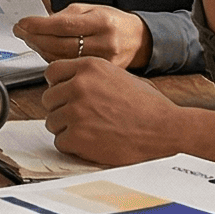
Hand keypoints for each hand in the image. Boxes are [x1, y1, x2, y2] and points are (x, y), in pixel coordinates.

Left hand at [11, 3, 149, 69]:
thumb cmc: (114, 23)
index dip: (38, 25)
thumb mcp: (93, 10)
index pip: (63, 25)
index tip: (23, 23)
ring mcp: (104, 62)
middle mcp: (104, 43)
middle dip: (35, 37)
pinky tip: (45, 51)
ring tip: (30, 39)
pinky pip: (70, 69)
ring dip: (40, 49)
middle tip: (21, 31)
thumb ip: (66, 16)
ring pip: (62, 59)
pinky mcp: (100, 75)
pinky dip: (53, 60)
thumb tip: (39, 24)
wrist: (139, 41)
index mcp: (102, 22)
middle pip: (60, 44)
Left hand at [40, 56, 188, 166]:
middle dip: (62, 109)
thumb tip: (70, 81)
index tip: (65, 95)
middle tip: (82, 118)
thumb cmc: (149, 106)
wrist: (166, 129)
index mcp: (89, 67)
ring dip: (67, 129)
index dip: (58, 86)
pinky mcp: (77, 136)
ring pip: (52, 122)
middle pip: (48, 99)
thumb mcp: (119, 75)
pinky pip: (60, 142)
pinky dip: (73, 146)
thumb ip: (91, 76)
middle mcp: (79, 85)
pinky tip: (92, 143)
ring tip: (90, 131)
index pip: (52, 73)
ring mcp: (76, 111)